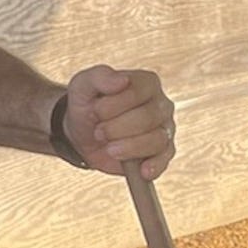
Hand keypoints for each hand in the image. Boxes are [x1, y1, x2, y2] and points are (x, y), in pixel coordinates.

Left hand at [64, 64, 174, 179]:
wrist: (83, 134)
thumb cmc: (88, 105)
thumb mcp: (83, 85)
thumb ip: (100, 76)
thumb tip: (121, 80)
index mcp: (147, 83)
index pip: (138, 92)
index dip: (113, 105)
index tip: (96, 111)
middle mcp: (161, 104)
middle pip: (148, 117)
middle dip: (117, 128)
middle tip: (99, 132)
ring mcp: (164, 129)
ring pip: (156, 139)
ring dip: (128, 147)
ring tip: (110, 148)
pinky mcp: (162, 152)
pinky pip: (164, 159)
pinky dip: (154, 166)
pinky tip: (142, 171)